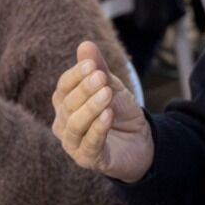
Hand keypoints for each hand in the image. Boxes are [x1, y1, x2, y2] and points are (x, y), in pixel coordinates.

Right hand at [51, 40, 150, 181]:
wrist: (141, 141)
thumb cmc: (120, 112)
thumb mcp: (112, 86)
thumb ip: (98, 68)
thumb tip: (85, 44)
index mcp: (65, 104)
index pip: (63, 87)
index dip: (76, 74)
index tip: (92, 64)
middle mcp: (63, 124)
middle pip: (67, 105)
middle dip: (85, 89)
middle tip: (102, 78)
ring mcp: (73, 144)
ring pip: (74, 125)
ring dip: (91, 108)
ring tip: (107, 94)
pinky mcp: (88, 160)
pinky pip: (89, 144)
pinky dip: (98, 129)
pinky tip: (108, 115)